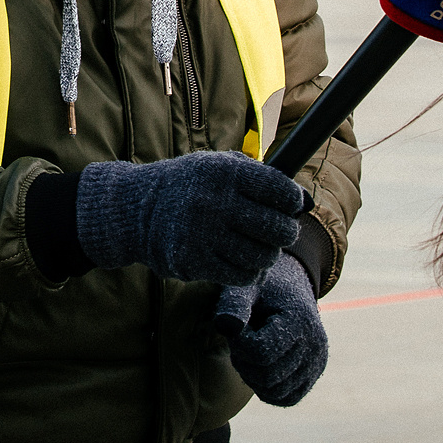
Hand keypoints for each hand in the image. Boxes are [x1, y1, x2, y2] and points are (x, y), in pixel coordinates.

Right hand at [74, 149, 305, 287]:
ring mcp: (203, 233)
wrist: (137, 209)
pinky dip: (249, 271)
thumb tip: (306, 202)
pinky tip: (242, 262)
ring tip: (259, 248)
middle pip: (277, 228)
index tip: (291, 207)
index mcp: (224, 172)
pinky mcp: (194, 261)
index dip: (293, 202)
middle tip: (280, 233)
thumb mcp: (218, 167)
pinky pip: (242, 275)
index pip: (280, 191)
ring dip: (267, 255)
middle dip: (285, 232)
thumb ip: (260, 178)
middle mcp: (214, 201)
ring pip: (263, 256)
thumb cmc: (189, 186)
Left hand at [213, 252, 327, 405]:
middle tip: (239, 341)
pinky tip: (258, 367)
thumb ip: (234, 305)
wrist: (289, 289)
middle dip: (244, 361)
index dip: (239, 345)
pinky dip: (267, 389)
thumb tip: (224, 326)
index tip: (235, 329)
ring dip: (253, 377)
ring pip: (275, 392)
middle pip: (266, 376)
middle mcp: (315, 346)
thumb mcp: (245, 288)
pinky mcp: (314, 376)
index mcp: (300, 321)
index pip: (260, 353)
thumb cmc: (262, 289)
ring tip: (249, 351)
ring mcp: (317, 364)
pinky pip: (286, 398)